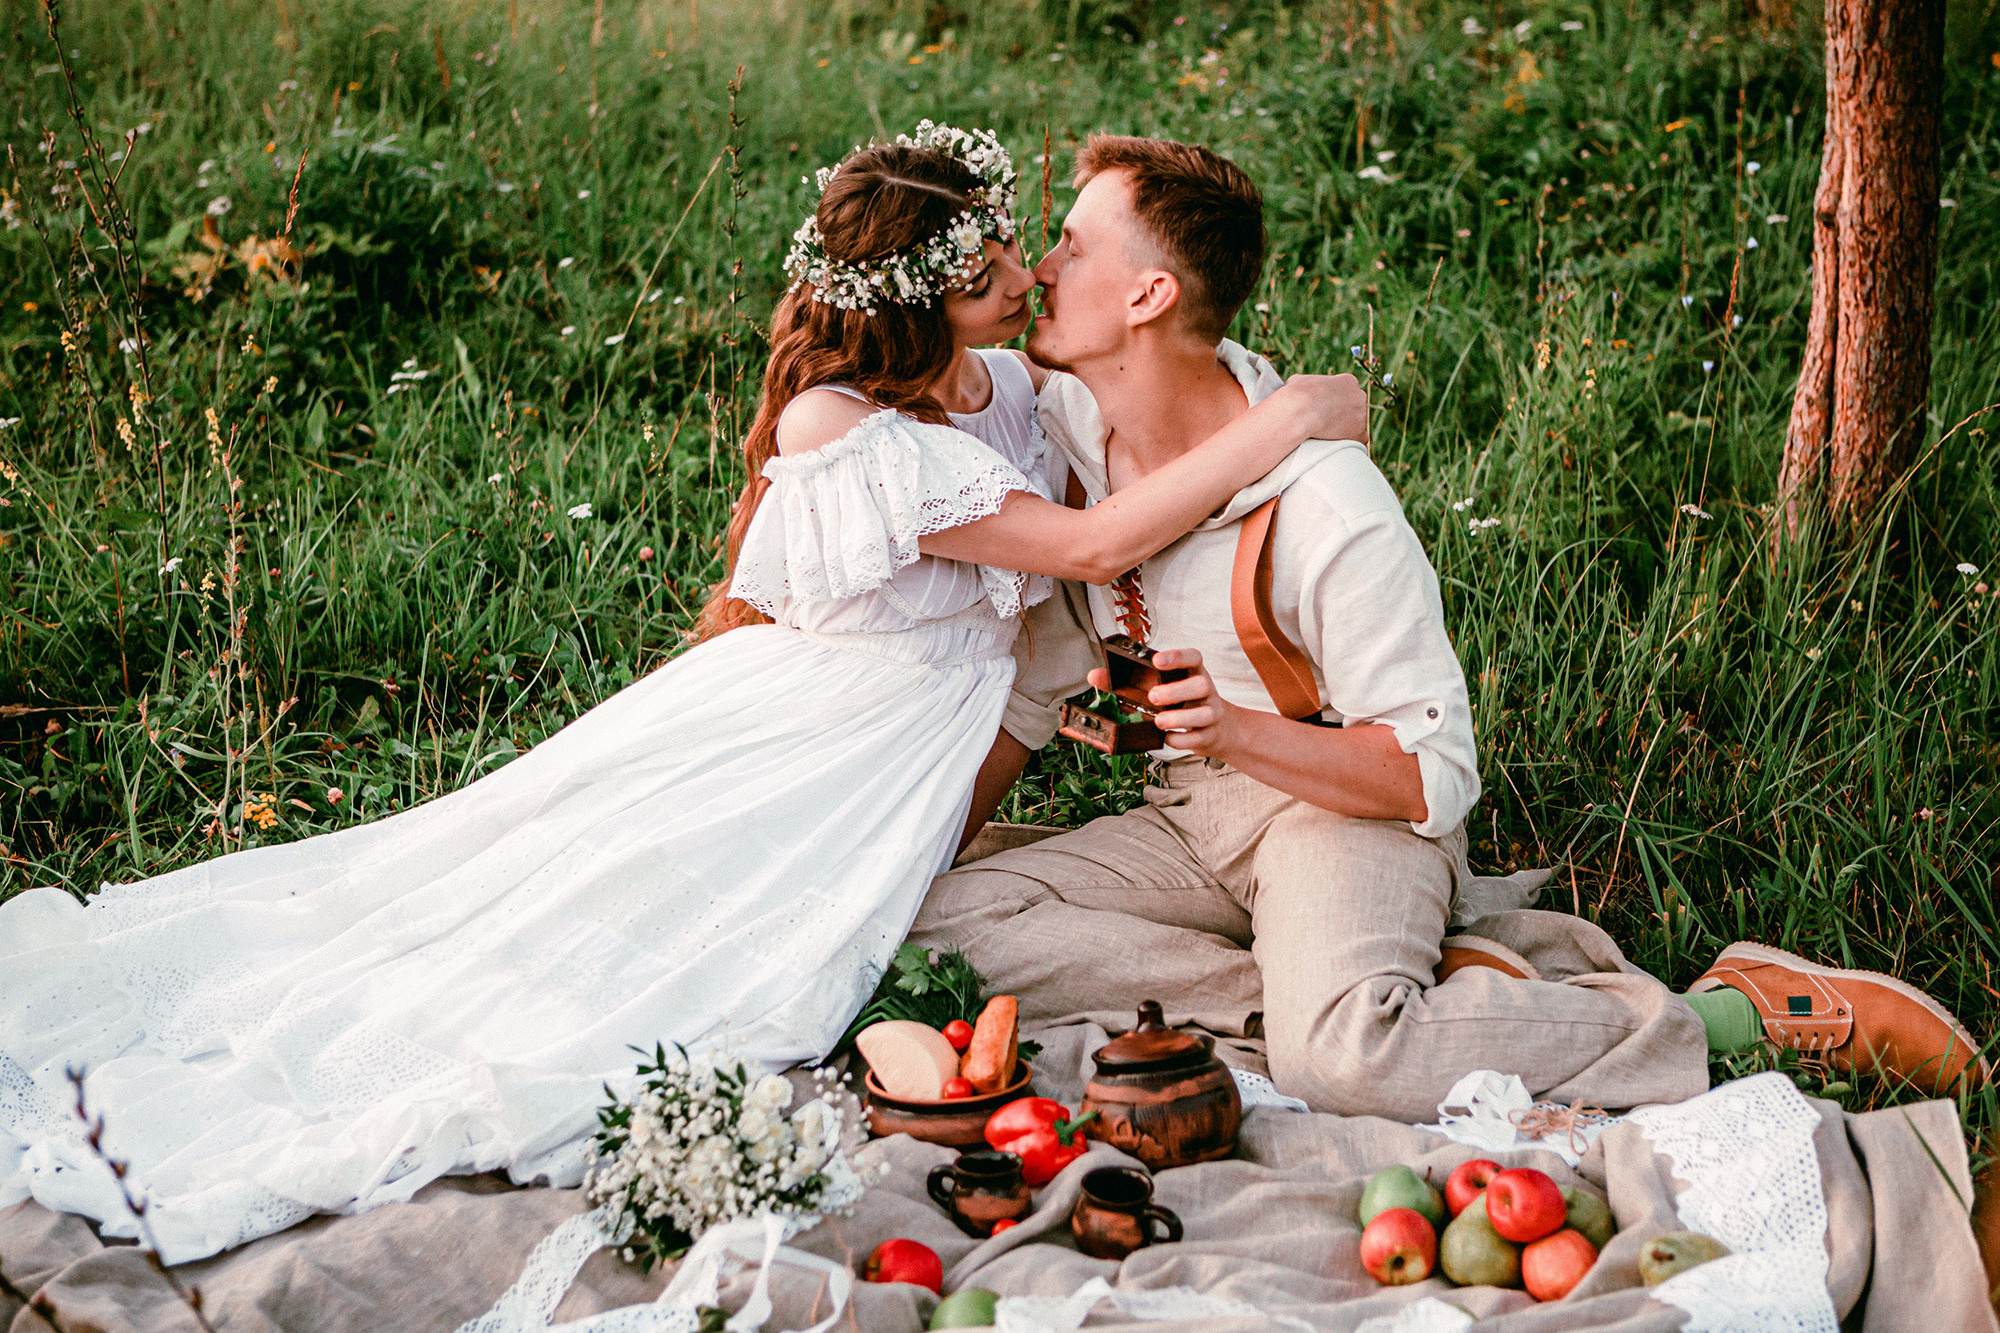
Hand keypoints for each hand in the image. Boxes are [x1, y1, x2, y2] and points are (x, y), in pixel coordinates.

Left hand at [1087, 648, 1238, 757]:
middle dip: (1176, 691)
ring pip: (1204, 713)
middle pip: (1202, 684)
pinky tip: (1167, 738)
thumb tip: (1094, 676)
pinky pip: (1199, 738)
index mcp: (1192, 673)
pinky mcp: (1211, 734)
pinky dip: (1181, 740)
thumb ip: (1125, 682)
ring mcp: (1212, 712)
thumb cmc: (1179, 703)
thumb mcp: (1158, 688)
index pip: (1193, 657)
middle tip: (1153, 697)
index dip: (1177, 656)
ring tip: (1159, 721)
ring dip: (1179, 718)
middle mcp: (1206, 690)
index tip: (1157, 661)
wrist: (1215, 729)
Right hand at [1275, 372, 1367, 445]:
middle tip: (1325, 423)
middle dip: (1342, 414)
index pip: (1345, 391)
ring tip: (1325, 437)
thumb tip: (1297, 388)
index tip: (1324, 408)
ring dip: (1344, 430)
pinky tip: (1335, 447)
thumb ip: (1305, 384)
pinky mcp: (1360, 434)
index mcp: (1348, 382)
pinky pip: (1357, 441)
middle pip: (1354, 407)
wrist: (1300, 413)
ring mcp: (1361, 416)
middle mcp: (1359, 397)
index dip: (1334, 400)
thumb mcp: (1298, 382)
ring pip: (1356, 425)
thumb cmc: (1296, 395)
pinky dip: (1348, 445)